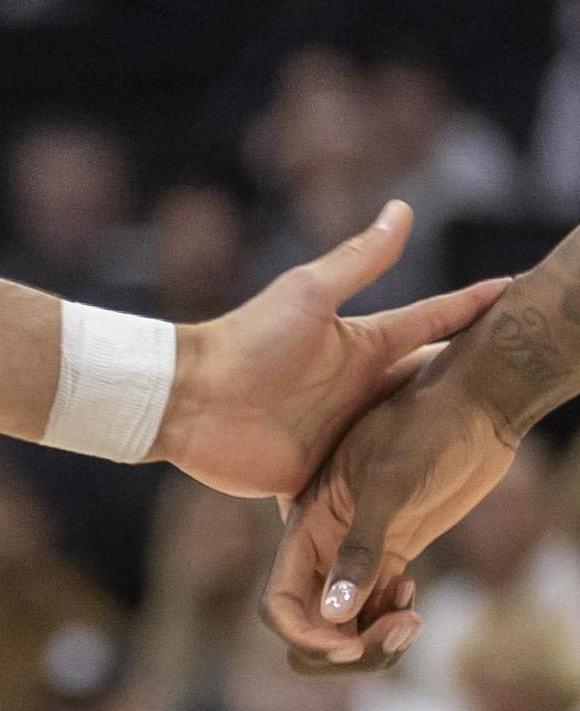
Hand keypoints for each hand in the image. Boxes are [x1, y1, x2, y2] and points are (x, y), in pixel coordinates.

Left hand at [152, 200, 507, 499]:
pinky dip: (395, 491)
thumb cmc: (245, 341)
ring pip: (407, 438)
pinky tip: (427, 504)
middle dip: (472, 386)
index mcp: (364, 347)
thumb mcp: (308, 295)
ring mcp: (347, 432)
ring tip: (493, 447)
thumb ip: (359, 260)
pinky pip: (369, 484)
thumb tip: (402, 207)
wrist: (188, 400)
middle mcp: (362, 390)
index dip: (470, 310)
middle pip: (430, 387)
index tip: (516, 295)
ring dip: (440, 443)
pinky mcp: (326, 474)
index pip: (430, 326)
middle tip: (523, 385)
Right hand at [264, 341, 518, 672]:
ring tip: (412, 618)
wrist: (469, 406)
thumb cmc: (424, 431)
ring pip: (347, 627)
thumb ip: (360, 549)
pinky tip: (415, 596)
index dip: (307, 635)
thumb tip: (333, 616)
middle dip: (345, 648)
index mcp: (305, 528)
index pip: (280, 603)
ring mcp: (358, 554)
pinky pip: (377, 611)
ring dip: (375, 641)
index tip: (353, 646)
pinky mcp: (392, 554)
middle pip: (310, 628)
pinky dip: (392, 621)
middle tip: (399, 632)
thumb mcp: (387, 485)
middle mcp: (323, 548)